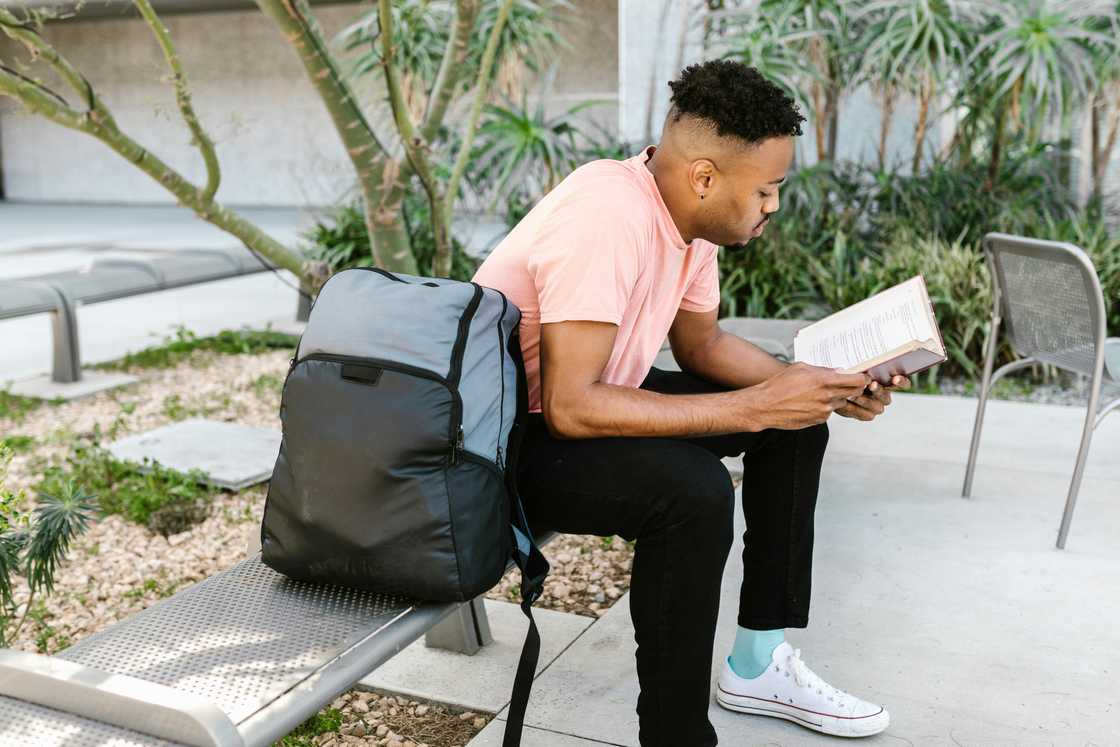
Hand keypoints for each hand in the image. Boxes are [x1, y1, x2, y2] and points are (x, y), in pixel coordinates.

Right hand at [747, 362, 870, 429]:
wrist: (765, 405)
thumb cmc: (780, 384)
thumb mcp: (801, 368)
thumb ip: (823, 370)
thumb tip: (838, 371)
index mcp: (825, 381)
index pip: (857, 381)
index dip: (862, 379)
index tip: (862, 377)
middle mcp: (828, 397)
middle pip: (855, 393)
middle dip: (854, 388)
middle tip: (848, 384)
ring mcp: (824, 410)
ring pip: (841, 402)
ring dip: (837, 397)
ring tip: (820, 393)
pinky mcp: (819, 420)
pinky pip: (829, 412)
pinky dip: (825, 407)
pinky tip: (811, 402)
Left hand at [834, 374, 910, 421]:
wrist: (836, 387)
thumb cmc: (850, 374)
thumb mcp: (857, 368)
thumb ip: (866, 368)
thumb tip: (867, 367)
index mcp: (888, 382)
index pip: (903, 383)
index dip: (902, 382)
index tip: (895, 379)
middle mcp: (884, 396)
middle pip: (886, 396)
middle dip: (879, 390)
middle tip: (872, 384)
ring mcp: (876, 407)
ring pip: (877, 407)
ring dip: (865, 401)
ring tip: (853, 395)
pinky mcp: (866, 415)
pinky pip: (864, 414)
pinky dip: (854, 408)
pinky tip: (846, 402)